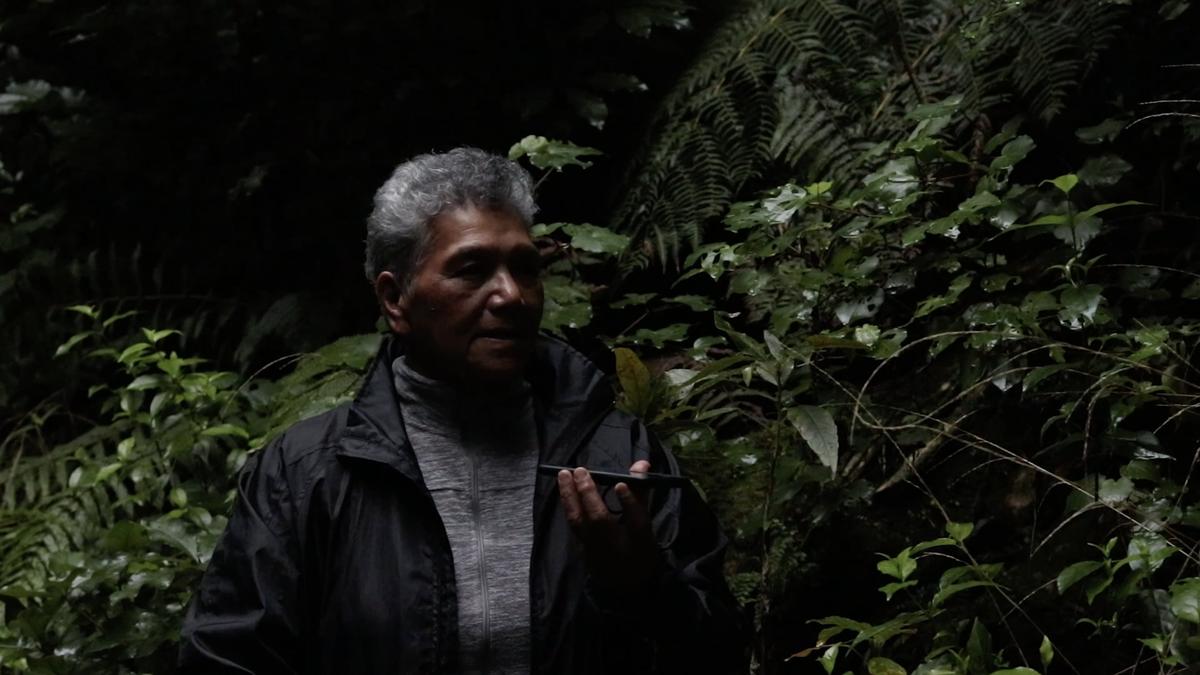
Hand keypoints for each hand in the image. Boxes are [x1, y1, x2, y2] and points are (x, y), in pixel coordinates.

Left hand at [556, 461, 659, 598]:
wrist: (624, 587)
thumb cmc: (638, 552)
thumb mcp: (646, 528)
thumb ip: (640, 494)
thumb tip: (641, 464)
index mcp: (640, 542)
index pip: (636, 521)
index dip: (630, 503)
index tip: (621, 485)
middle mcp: (617, 546)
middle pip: (600, 520)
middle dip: (589, 494)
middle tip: (580, 470)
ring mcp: (596, 549)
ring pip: (580, 522)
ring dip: (570, 496)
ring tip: (563, 474)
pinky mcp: (582, 548)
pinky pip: (574, 525)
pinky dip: (568, 506)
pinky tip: (564, 491)